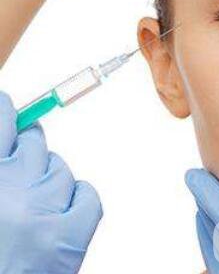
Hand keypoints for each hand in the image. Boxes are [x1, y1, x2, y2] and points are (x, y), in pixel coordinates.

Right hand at [0, 91, 102, 272]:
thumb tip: (10, 143)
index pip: (1, 124)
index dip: (6, 112)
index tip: (8, 107)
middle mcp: (11, 188)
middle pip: (34, 141)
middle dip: (28, 150)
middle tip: (20, 169)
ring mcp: (43, 211)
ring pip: (60, 170)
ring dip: (49, 182)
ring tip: (31, 210)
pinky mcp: (70, 236)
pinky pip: (86, 196)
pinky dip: (78, 199)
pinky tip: (64, 211)